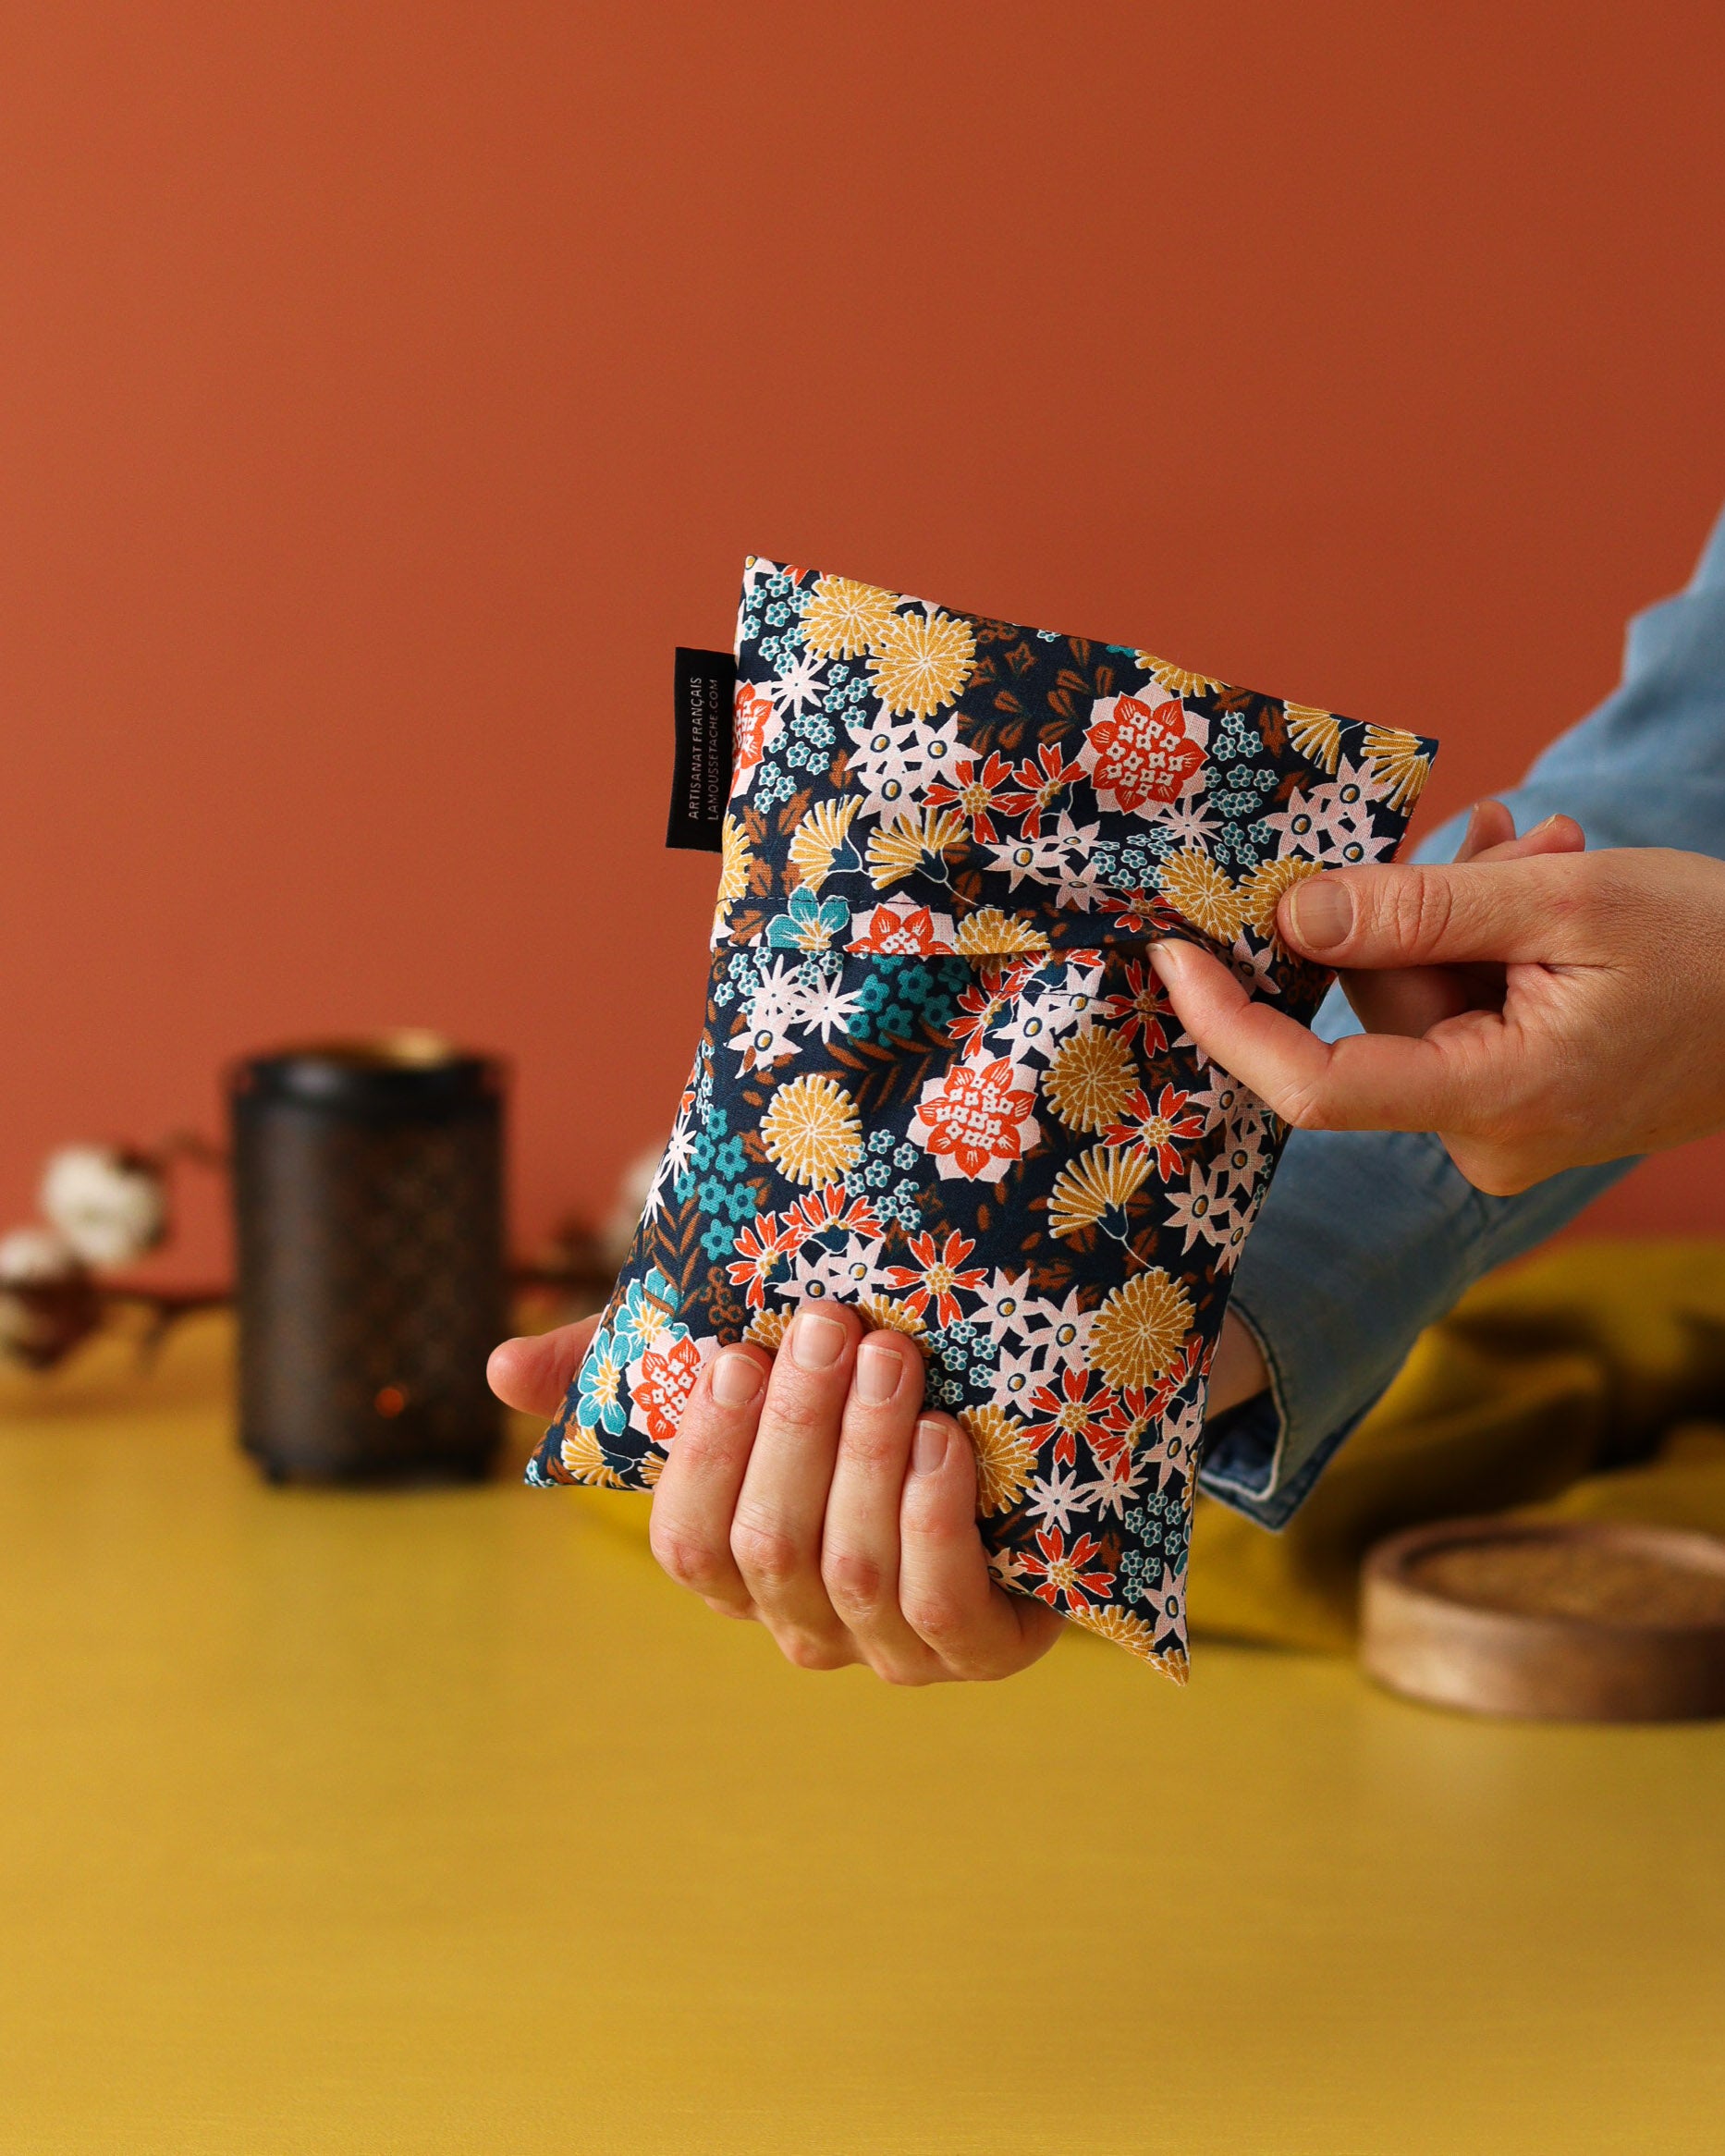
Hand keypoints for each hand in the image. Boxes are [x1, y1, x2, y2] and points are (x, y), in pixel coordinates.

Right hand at [489, 1306, 1064, 1682]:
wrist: (1017, 1443)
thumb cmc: (852, 1404)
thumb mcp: (747, 1375)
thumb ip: (629, 1370)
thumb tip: (498, 1368)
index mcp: (738, 1568)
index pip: (687, 1543)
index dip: (707, 1452)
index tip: (734, 1352)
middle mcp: (802, 1625)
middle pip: (769, 1546)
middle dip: (797, 1430)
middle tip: (829, 1325)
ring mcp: (889, 1648)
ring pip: (852, 1568)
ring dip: (868, 1454)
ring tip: (891, 1357)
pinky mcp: (978, 1649)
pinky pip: (940, 1604)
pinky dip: (934, 1517)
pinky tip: (946, 1439)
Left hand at [1148, 808, 1724, 1194]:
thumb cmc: (1720, 950)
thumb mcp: (1565, 901)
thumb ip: (1421, 910)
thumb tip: (1290, 914)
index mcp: (1498, 1104)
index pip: (1316, 1089)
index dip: (1230, 1022)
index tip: (1172, 954)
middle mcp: (1488, 1140)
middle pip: (1377, 1016)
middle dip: (1415, 913)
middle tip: (1505, 832)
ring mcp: (1508, 1131)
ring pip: (1421, 1002)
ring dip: (1466, 912)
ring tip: (1555, 847)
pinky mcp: (1523, 1106)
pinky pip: (1462, 1015)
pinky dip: (1489, 944)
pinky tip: (1551, 881)